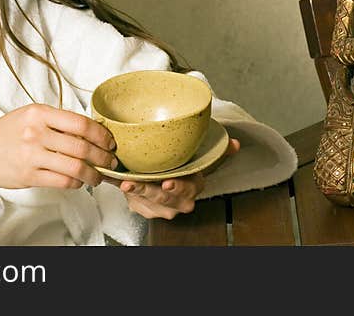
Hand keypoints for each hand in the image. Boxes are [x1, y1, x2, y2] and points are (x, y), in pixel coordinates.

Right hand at [0, 103, 116, 191]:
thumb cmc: (8, 133)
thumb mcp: (30, 116)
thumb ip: (57, 120)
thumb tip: (92, 128)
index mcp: (39, 113)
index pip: (80, 123)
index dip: (101, 134)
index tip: (110, 142)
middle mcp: (36, 132)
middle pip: (82, 147)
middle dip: (103, 157)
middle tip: (111, 161)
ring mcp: (32, 155)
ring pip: (75, 167)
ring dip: (93, 174)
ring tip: (99, 176)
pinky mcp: (29, 175)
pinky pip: (62, 181)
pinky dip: (76, 183)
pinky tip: (79, 182)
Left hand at [104, 137, 240, 218]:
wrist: (167, 180)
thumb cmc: (184, 168)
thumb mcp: (201, 159)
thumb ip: (219, 152)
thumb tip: (235, 144)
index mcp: (193, 188)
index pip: (188, 190)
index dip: (178, 188)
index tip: (168, 182)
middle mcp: (178, 201)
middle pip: (162, 198)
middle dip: (148, 191)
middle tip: (134, 183)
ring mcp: (160, 207)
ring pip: (146, 202)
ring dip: (133, 193)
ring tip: (123, 183)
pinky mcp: (144, 208)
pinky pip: (134, 202)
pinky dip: (125, 192)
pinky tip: (118, 181)